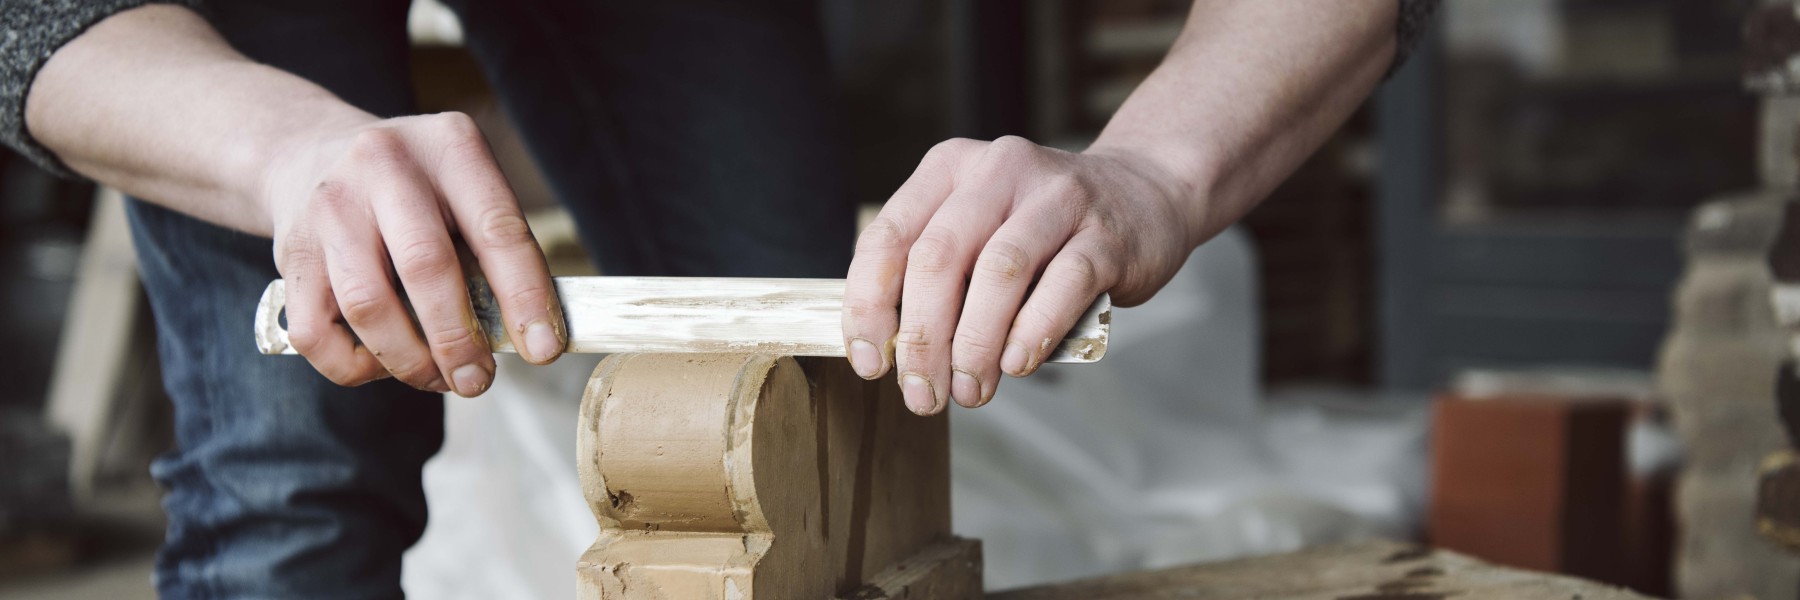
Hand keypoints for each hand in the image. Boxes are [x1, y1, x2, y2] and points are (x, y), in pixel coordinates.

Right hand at [264, 112, 565, 396]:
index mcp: (449, 147)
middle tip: (479, 379)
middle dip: (458, 340)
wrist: (307, 153)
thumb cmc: (412, 189)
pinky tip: (381, 363)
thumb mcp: (461, 187)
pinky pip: (316, 331)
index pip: (496, 228)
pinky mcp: (289, 251)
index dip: (525, 295)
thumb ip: (492, 249)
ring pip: (368, 306)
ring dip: (410, 361)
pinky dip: (354, 365)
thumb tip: (528, 334)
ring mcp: (329, 206)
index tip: (543, 349)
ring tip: (438, 378)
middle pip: (426, 268)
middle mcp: (384, 166)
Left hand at [842, 136, 1195, 414]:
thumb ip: (939, 279)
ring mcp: (1057, 197)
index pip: (889, 237)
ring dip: (975, 343)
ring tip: (969, 390)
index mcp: (950, 169)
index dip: (869, 305)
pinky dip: (1033, 331)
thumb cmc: (1043, 230)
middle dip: (922, 338)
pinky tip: (1017, 365)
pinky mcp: (1105, 233)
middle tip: (923, 394)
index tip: (869, 364)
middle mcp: (998, 170)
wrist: (1144, 195)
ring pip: (999, 270)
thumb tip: (895, 356)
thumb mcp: (979, 232)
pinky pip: (1064, 283)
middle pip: (939, 258)